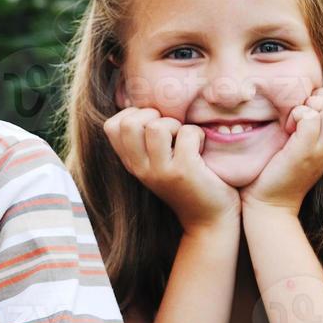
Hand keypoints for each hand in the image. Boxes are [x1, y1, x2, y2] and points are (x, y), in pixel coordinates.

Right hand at [103, 108, 239, 231]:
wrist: (210, 220)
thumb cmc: (188, 183)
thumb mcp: (158, 162)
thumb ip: (146, 139)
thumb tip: (144, 102)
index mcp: (132, 163)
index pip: (111, 126)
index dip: (134, 115)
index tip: (153, 126)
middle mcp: (140, 168)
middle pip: (129, 123)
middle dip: (154, 116)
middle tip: (171, 131)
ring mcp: (160, 172)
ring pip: (156, 126)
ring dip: (176, 124)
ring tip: (185, 139)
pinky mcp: (184, 173)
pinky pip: (187, 133)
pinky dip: (199, 134)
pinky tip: (202, 149)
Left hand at [242, 87, 322, 213]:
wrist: (270, 203)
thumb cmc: (280, 167)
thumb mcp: (300, 141)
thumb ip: (308, 120)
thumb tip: (303, 95)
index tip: (304, 110)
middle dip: (318, 96)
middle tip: (296, 115)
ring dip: (307, 106)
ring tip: (291, 123)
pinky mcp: (306, 151)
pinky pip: (311, 117)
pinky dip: (296, 116)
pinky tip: (286, 130)